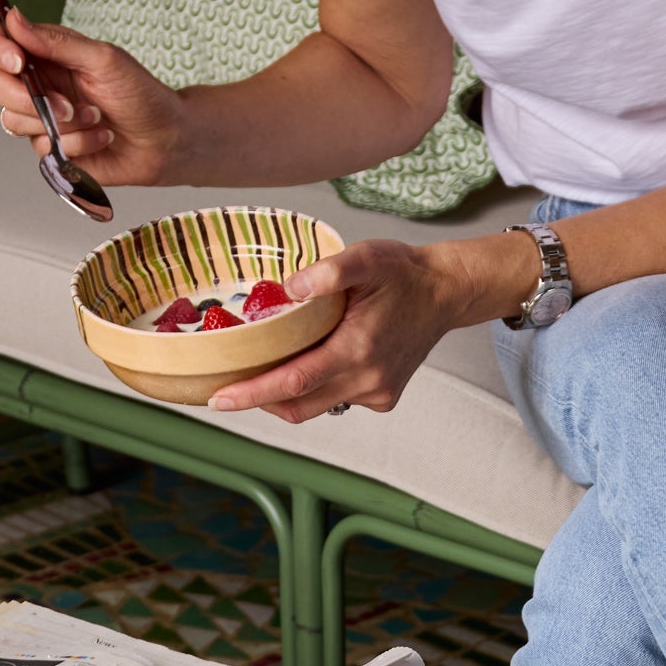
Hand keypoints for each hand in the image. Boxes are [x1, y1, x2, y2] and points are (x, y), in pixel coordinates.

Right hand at [0, 8, 183, 186]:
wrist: (164, 141)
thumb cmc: (139, 94)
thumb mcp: (103, 59)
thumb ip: (56, 41)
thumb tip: (13, 18)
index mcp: (44, 53)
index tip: (18, 61)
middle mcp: (36, 84)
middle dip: (24, 97)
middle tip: (64, 105)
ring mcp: (41, 119)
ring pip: (14, 121)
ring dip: (62, 123)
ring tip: (97, 118)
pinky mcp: (52, 150)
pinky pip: (42, 148)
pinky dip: (76, 144)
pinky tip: (100, 137)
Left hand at [207, 239, 466, 418]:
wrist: (444, 293)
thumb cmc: (403, 273)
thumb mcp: (365, 257)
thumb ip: (327, 272)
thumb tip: (288, 288)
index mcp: (358, 349)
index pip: (294, 381)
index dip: (253, 393)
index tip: (220, 400)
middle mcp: (367, 380)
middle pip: (298, 406)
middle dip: (259, 401)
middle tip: (225, 391)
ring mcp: (376, 393)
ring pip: (315, 408)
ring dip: (284, 397)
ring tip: (261, 375)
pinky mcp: (382, 398)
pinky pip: (337, 401)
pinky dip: (315, 389)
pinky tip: (312, 363)